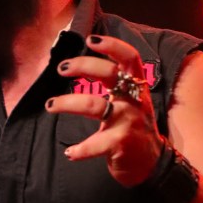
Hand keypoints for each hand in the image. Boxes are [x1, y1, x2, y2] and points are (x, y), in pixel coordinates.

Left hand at [47, 34, 164, 186]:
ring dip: (67, 103)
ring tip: (50, 105)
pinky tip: (70, 152)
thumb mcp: (131, 102)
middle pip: (108, 74)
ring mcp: (128, 122)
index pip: (130, 58)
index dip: (112, 45)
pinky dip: (78, 150)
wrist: (152, 163)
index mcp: (136, 88)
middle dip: (82, 65)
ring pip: (93, 105)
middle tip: (61, 68)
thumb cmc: (134, 129)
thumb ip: (115, 86)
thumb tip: (81, 65)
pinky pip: (94, 144)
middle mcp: (134, 101)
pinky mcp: (121, 143)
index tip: (90, 40)